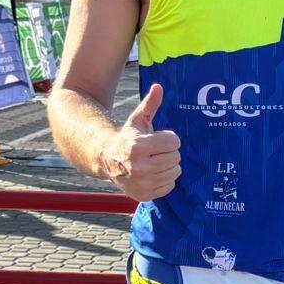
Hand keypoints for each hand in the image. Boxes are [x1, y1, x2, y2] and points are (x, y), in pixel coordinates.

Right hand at [101, 84, 180, 200]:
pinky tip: (152, 173)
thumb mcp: (137, 120)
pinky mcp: (145, 196)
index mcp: (138, 147)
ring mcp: (142, 184)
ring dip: (168, 165)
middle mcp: (139, 168)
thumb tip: (158, 87)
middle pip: (176, 157)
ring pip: (176, 171)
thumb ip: (150, 104)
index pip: (174, 142)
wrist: (108, 160)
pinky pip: (170, 185)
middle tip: (154, 151)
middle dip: (168, 151)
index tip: (156, 139)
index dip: (168, 138)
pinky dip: (164, 178)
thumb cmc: (127, 137)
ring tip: (153, 161)